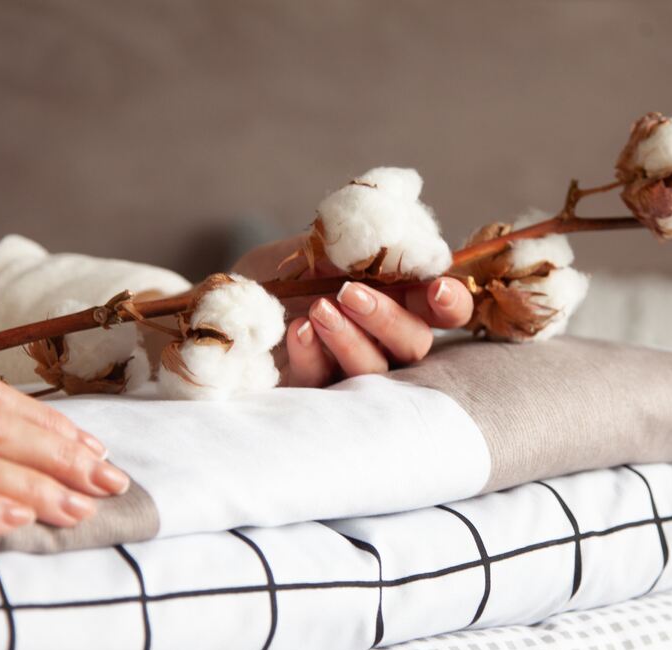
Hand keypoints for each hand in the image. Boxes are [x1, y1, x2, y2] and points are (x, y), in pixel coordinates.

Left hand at [233, 236, 473, 387]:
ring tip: (318, 310)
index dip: (451, 302)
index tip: (437, 289)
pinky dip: (314, 355)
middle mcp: (384, 340)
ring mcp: (353, 371)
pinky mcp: (318, 395)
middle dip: (388, 318)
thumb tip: (397, 232)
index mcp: (398, 299)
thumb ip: (356, 243)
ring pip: (376, 370)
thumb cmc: (278, 273)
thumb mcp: (314, 246)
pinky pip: (328, 385)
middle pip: (415, 344)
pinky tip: (296, 331)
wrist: (220, 306)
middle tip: (349, 293)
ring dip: (350, 338)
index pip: (444, 309)